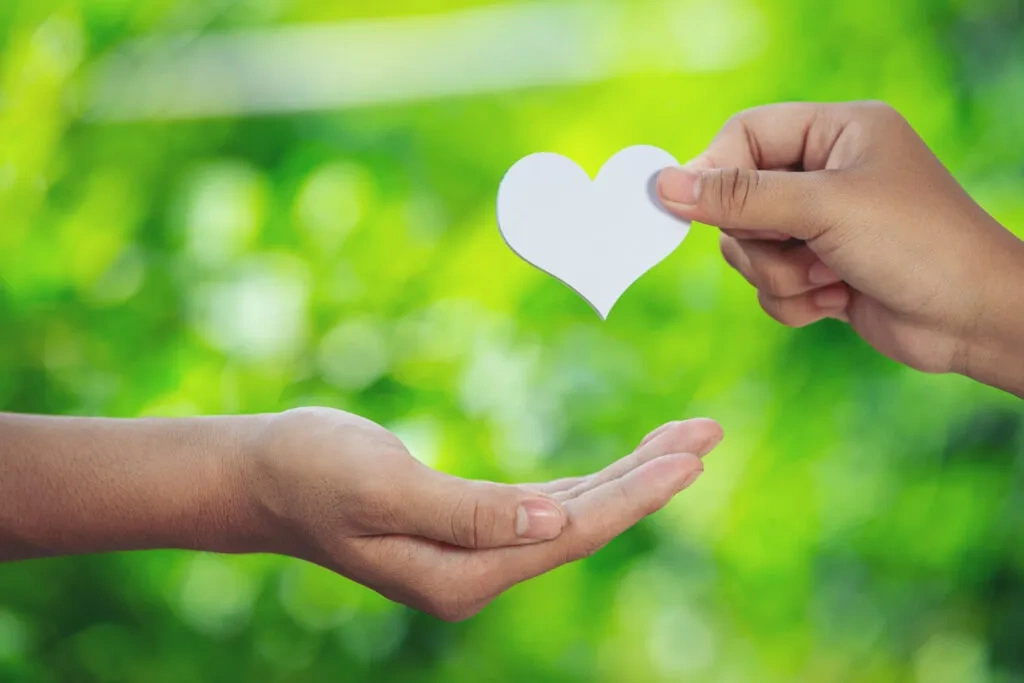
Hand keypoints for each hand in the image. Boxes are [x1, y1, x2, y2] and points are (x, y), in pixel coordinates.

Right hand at [240, 407, 721, 620]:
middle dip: (650, 481)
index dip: (636, 494)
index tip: (692, 455)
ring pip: (573, 514)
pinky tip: (621, 467)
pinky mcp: (469, 525)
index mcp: (463, 572)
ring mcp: (476, 552)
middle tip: (708, 435)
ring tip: (684, 441)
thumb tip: (555, 525)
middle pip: (586, 524)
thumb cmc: (311, 471)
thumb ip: (468, 513)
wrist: (264, 475)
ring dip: (628, 477)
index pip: (573, 533)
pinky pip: (547, 506)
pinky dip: (589, 482)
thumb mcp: (383, 487)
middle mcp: (478, 572)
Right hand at [656, 101, 1023, 395]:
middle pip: (738, 199)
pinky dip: (794, 301)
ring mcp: (822, 225)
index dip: (713, 170)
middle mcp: (826, 173)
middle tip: (801, 248)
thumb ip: (741, 196)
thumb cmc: (917, 244)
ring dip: (781, 274)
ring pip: (749, 250)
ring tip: (831, 278)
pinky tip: (838, 301)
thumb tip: (664, 185)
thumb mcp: (823, 208)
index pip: (745, 134)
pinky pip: (768, 286)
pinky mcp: (820, 271)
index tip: (685, 208)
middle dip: (761, 239)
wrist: (974, 320)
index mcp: (836, 132)